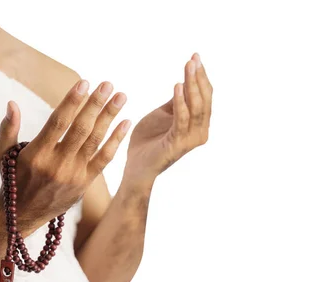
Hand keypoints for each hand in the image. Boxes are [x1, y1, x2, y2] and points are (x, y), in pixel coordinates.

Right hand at [0, 80, 130, 230]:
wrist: (20, 215)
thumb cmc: (12, 178)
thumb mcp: (3, 153)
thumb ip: (8, 128)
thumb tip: (12, 103)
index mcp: (36, 154)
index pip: (58, 122)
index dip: (72, 101)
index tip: (84, 83)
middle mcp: (56, 164)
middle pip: (80, 129)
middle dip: (96, 104)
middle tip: (108, 84)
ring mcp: (72, 175)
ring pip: (95, 141)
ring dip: (109, 117)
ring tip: (121, 97)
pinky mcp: (83, 184)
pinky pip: (104, 160)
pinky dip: (116, 141)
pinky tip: (125, 123)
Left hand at [123, 53, 212, 186]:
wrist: (136, 165)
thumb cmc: (148, 141)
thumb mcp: (164, 114)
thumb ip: (177, 101)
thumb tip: (185, 80)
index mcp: (199, 123)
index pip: (205, 96)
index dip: (201, 76)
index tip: (195, 57)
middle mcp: (200, 131)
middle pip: (205, 99)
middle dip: (199, 77)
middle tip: (194, 58)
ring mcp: (191, 139)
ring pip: (197, 107)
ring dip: (192, 85)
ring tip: (188, 67)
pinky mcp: (178, 144)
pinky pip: (182, 119)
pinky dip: (181, 102)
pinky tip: (177, 86)